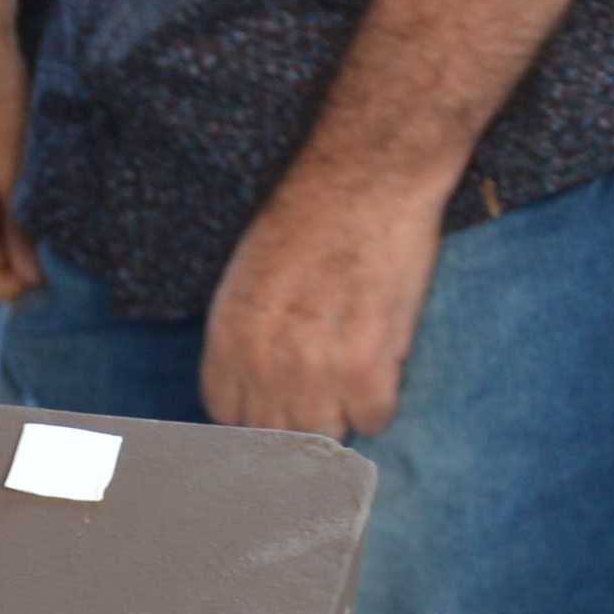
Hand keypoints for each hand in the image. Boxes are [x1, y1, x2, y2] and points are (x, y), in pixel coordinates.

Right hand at [0, 65, 45, 309]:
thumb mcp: (14, 162)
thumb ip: (19, 223)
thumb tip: (33, 276)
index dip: (5, 288)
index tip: (43, 272)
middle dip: (14, 268)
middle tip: (55, 252)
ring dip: (18, 246)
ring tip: (50, 225)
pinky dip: (15, 226)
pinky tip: (37, 207)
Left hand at [198, 176, 444, 439]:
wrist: (366, 177)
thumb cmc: (311, 218)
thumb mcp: (248, 278)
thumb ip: (243, 336)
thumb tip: (251, 386)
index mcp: (228, 339)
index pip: (230, 417)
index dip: (259, 414)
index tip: (282, 406)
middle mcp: (263, 362)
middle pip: (276, 435)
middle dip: (302, 421)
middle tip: (328, 393)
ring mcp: (314, 368)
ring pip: (326, 435)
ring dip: (345, 414)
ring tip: (356, 375)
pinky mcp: (367, 365)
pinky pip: (374, 418)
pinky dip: (384, 399)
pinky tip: (384, 362)